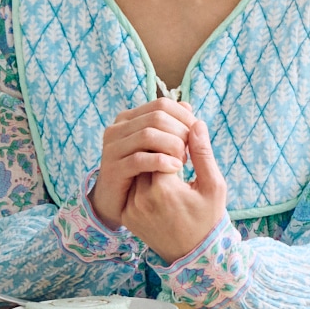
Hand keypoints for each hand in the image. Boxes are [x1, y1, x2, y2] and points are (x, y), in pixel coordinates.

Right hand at [90, 98, 193, 229]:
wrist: (119, 204)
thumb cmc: (143, 172)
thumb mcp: (158, 146)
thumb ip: (171, 125)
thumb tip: (188, 106)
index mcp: (129, 118)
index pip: (162, 105)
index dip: (184, 117)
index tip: (197, 134)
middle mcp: (117, 129)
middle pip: (157, 118)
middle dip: (180, 132)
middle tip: (191, 150)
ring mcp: (112, 148)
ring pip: (148, 136)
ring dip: (172, 146)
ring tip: (183, 160)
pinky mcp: (112, 169)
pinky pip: (139, 159)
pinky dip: (161, 162)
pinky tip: (175, 169)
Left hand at [121, 118, 227, 262]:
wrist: (194, 256)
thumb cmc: (208, 218)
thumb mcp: (213, 186)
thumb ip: (203, 153)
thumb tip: (196, 124)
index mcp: (163, 189)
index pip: (160, 148)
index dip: (175, 145)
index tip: (187, 153)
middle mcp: (141, 198)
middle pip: (146, 157)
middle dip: (162, 153)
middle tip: (178, 160)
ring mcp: (131, 208)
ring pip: (138, 171)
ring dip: (152, 166)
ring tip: (170, 174)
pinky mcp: (127, 215)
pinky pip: (133, 188)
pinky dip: (144, 183)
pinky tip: (161, 190)